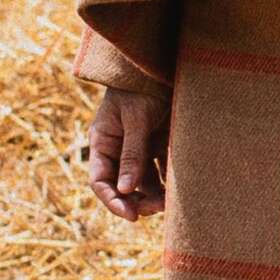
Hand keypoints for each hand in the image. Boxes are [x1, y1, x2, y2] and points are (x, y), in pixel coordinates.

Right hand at [84, 84, 169, 219]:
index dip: (112, 201)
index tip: (131, 215)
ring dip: (155, 195)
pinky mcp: (159, 144)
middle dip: (137, 201)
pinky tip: (179, 190)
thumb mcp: (135, 119)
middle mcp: (118, 148)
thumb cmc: (141, 86)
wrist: (163, 64)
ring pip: (144, 182)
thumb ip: (133, 153)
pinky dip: (168, 182)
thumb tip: (126, 190)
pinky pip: (161, 171)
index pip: (100, 180)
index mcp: (103, 141)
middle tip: (157, 209)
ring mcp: (139, 148)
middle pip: (123, 186)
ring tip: (171, 203)